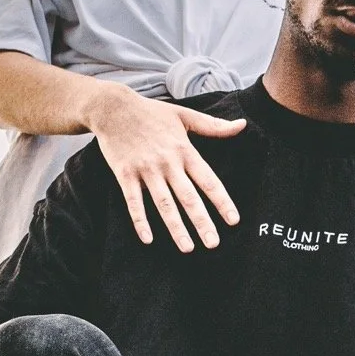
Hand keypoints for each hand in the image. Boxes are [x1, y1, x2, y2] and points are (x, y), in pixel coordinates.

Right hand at [87, 86, 246, 251]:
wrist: (113, 108)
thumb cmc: (151, 112)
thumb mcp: (184, 115)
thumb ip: (213, 125)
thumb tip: (241, 125)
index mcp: (184, 150)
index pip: (208, 179)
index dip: (221, 201)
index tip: (233, 220)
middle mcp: (167, 162)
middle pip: (188, 197)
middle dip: (201, 222)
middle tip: (213, 243)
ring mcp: (145, 169)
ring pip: (163, 203)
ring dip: (175, 227)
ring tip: (187, 247)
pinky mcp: (125, 174)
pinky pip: (133, 201)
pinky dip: (140, 220)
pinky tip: (148, 239)